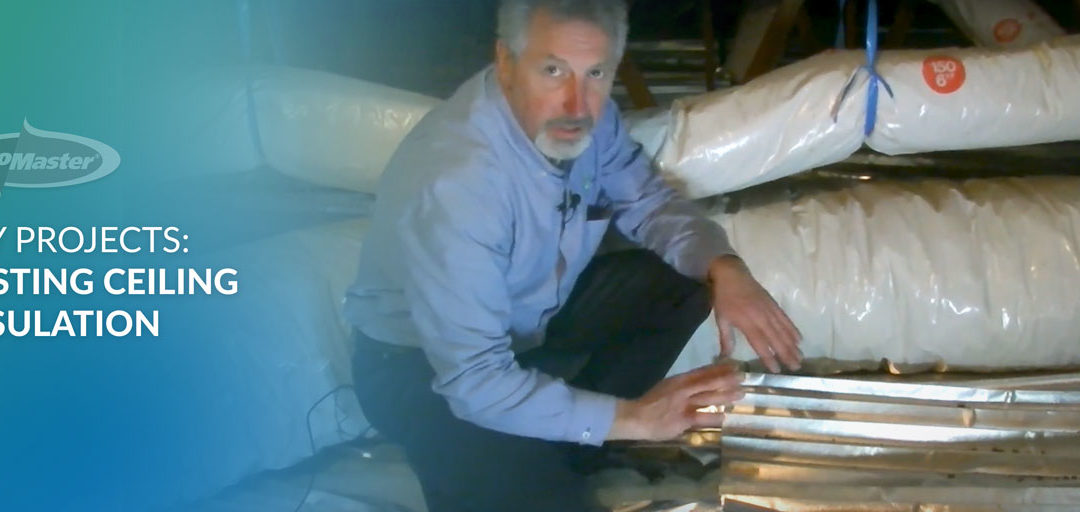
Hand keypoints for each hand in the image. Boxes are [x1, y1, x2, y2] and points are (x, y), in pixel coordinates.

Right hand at [606, 363, 743, 441]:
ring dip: (725, 395)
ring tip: (740, 393)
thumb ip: (683, 386)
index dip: (719, 368)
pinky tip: (725, 417)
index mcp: (679, 380)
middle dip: (726, 378)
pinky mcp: (682, 419)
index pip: (702, 372)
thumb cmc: (650, 403)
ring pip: (708, 397)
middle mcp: (683, 389)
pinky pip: (700, 417)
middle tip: (743, 376)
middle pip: (708, 382)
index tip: (733, 365)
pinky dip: (713, 417)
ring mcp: (683, 404)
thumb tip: (700, 382)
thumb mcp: (666, 387)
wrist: (634, 416)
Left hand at [707, 255, 801, 372]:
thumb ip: (726, 339)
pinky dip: (793, 329)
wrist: (731, 274)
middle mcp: (760, 318)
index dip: (769, 357)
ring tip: (800, 357)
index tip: (776, 370)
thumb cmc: (723, 297)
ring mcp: (769, 310)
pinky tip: (799, 339)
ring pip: (783, 330)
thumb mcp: (721, 318)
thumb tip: (724, 357)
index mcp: (746, 322)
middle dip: (786, 354)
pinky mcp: (774, 304)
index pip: (760, 343)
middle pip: (776, 339)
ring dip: (792, 345)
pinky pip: (785, 319)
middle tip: (796, 367)